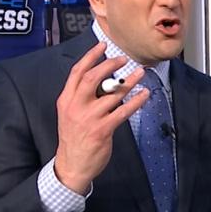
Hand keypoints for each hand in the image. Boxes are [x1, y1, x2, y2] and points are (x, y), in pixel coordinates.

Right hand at [53, 43, 148, 193]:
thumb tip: (102, 79)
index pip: (77, 72)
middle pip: (93, 78)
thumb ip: (81, 97)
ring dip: (129, 81)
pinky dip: (136, 101)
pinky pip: (123, 111)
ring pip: (112, 94)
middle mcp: (76, 107)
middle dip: (110, 65)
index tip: (102, 46)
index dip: (90, 56)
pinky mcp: (102, 130)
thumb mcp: (70, 113)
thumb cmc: (74, 138)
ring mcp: (89, 118)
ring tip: (140, 73)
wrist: (72, 165)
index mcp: (66, 100)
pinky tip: (144, 94)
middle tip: (123, 59)